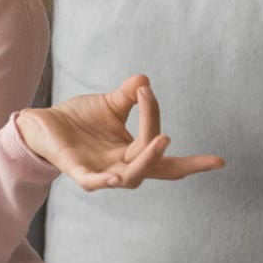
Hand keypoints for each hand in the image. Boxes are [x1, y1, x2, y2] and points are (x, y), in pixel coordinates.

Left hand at [15, 73, 225, 191]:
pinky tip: (116, 178)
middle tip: (202, 156)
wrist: (44, 124)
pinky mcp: (77, 171)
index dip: (194, 164)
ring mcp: (100, 172)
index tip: (218, 160)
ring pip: (130, 176)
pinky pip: (92, 182)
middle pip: (154, 169)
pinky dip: (104, 181)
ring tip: (162, 140)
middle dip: (177, 163)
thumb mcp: (110, 104)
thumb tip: (145, 80)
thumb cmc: (80, 119)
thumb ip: (129, 96)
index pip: (167, 161)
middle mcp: (120, 167)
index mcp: (132, 154)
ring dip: (146, 160)